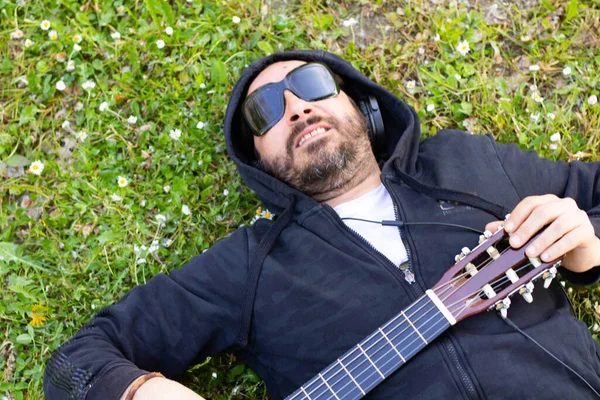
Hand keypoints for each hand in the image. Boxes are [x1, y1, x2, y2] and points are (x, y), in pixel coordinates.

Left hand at [485, 195, 599, 272]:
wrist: (581, 249)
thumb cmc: (554, 238)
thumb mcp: (533, 233)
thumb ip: (513, 228)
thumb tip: (488, 228)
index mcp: (548, 201)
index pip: (530, 203)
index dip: (517, 216)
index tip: (506, 230)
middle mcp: (564, 205)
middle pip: (543, 212)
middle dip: (526, 229)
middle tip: (514, 244)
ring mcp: (577, 217)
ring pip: (558, 225)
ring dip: (541, 240)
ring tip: (529, 253)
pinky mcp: (586, 231)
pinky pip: (571, 238)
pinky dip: (557, 248)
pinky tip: (546, 257)